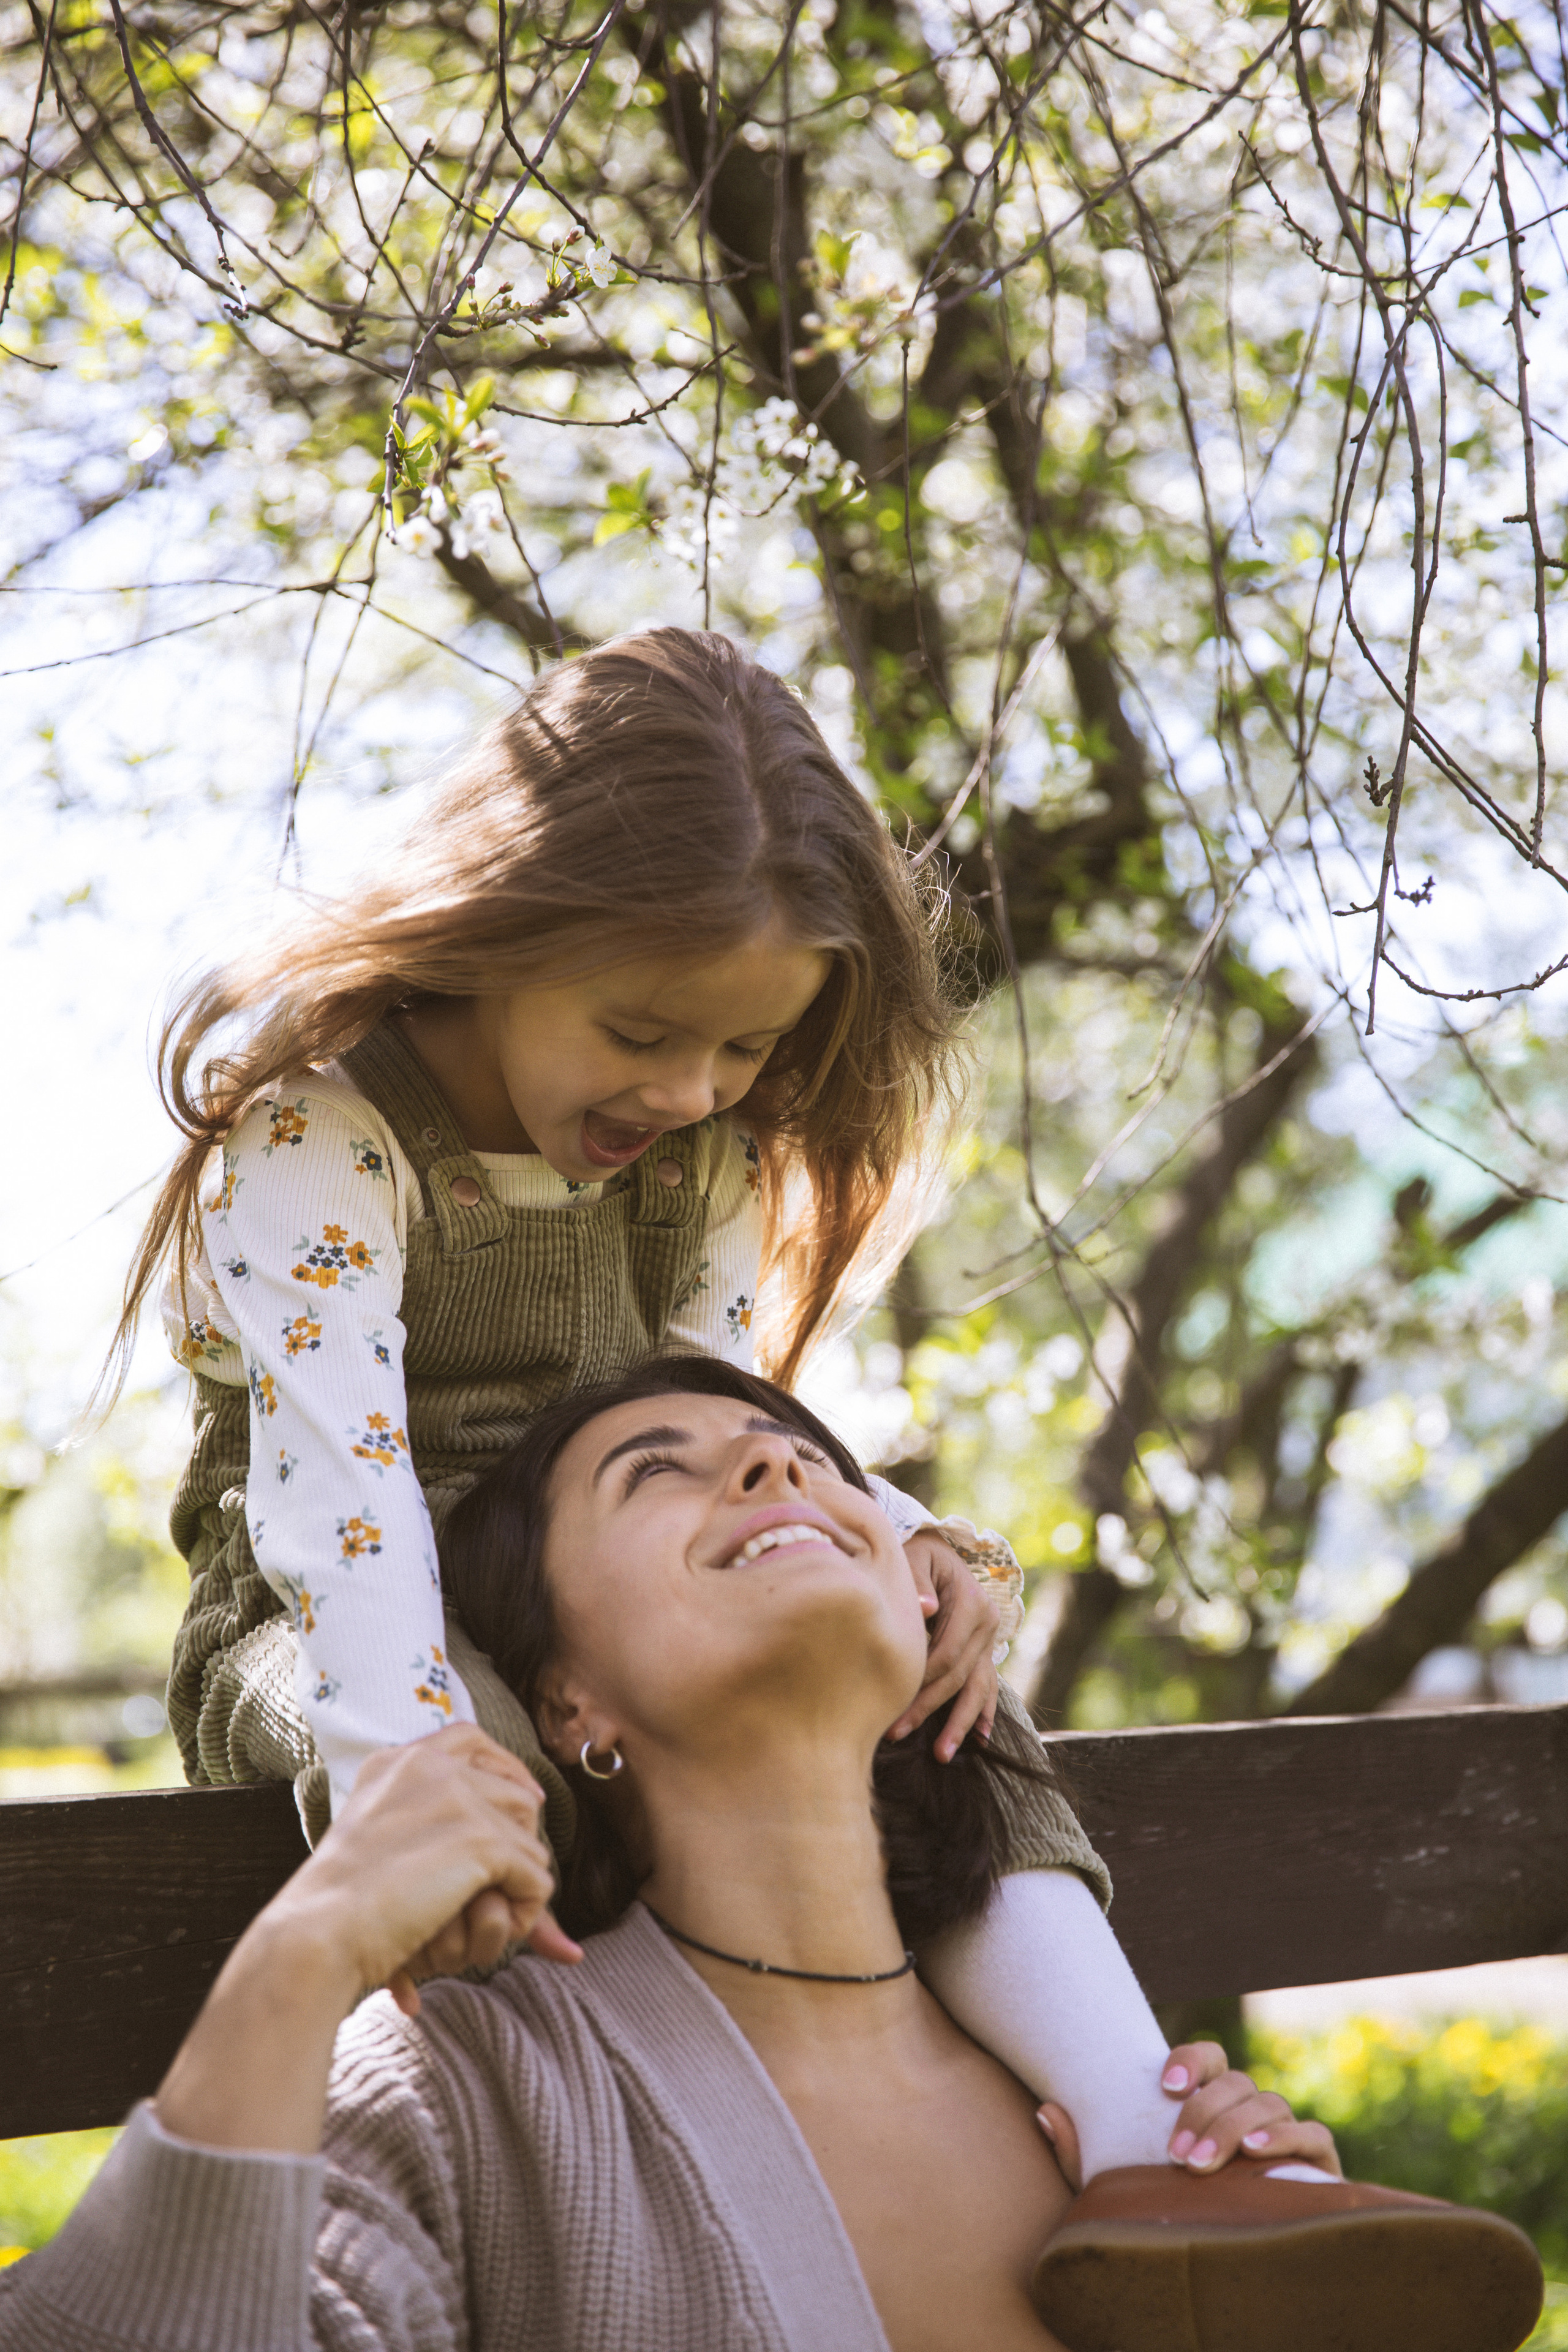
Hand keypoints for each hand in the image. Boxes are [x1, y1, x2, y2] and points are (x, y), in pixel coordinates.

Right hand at [284, 1724, 579, 2015]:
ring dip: (517, 1883)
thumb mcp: (380, 1847)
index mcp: (396, 1763)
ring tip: (484, 1918)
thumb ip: (428, 1830)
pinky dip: (525, 1912)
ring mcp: (457, 1798)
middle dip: (517, 1842)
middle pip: (514, 1792)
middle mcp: (429, 1767)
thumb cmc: (338, 1908)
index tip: (524, 1798)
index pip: (469, 1738)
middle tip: (500, 1886)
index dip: (505, 1767)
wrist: (317, 1933)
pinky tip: (492, 1930)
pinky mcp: (479, 1840)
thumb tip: (502, 1835)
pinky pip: (536, 1878)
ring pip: (530, 1839)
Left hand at [886, 1531, 999, 1760]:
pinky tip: (981, 1740)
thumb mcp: (913, 1559)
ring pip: (978, 1688)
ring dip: (961, 1723)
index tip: (892, 1703)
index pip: (946, 1653)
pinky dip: (985, 1712)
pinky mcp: (984, 1651)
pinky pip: (988, 1686)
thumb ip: (918, 1584)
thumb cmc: (917, 1555)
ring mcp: (988, 1641)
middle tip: (897, 1734)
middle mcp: (987, 1624)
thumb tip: (926, 1609)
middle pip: (958, 1677)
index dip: (920, 1682)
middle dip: (929, 1709)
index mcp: (971, 1603)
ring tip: (942, 1755)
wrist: (936, 1549)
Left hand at [1036, 2041, 1341, 2193]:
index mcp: (1209, 2101)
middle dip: (1204, 2112)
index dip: (1189, 2060)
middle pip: (1234, 2082)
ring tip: (1206, 2163)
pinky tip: (1258, 2154)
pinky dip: (1287, 2137)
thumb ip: (1081, 2154)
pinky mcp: (1317, 2162)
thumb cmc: (1172, 2213)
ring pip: (1269, 2101)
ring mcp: (1285, 2131)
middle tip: (1177, 2156)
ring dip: (1236, 2127)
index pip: (1207, 2059)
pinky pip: (1312, 2134)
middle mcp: (1248, 2108)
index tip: (1163, 2085)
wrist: (1237, 2264)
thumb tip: (1044, 2112)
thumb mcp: (1119, 2189)